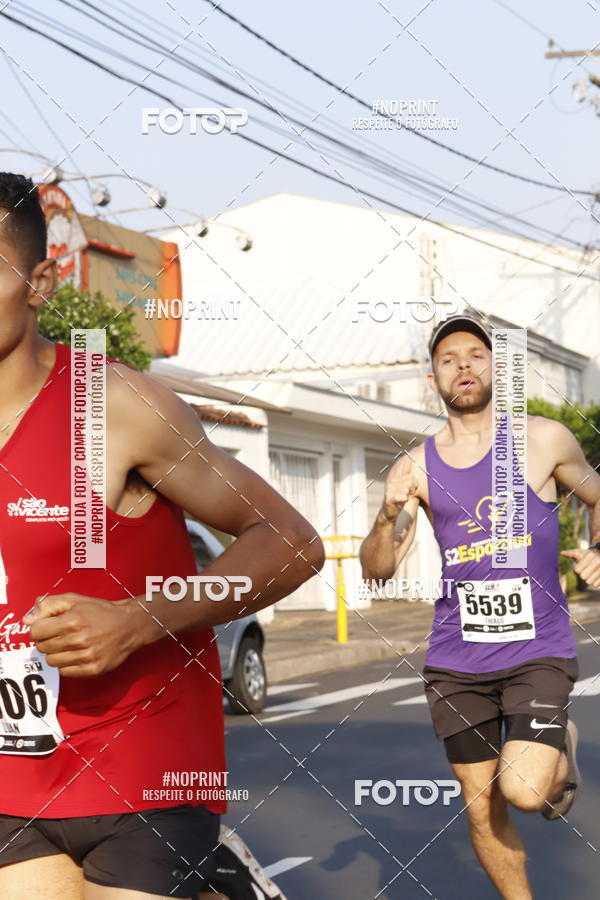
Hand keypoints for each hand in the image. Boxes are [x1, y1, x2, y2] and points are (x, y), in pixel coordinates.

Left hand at [22, 593, 136, 676]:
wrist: (129, 625)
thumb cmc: (101, 611)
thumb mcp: (74, 600)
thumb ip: (48, 605)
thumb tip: (27, 619)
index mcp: (72, 620)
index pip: (36, 631)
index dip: (39, 628)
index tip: (48, 626)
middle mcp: (78, 640)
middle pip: (42, 647)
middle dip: (47, 640)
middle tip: (60, 635)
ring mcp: (86, 656)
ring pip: (51, 661)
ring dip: (56, 653)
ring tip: (68, 644)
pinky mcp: (92, 669)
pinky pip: (64, 672)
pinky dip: (66, 664)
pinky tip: (76, 654)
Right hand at [382, 455, 417, 520]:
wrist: (390, 512)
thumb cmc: (400, 498)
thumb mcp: (404, 484)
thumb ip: (406, 472)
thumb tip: (408, 458)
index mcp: (395, 478)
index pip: (410, 476)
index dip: (415, 484)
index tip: (413, 489)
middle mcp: (391, 483)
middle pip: (410, 482)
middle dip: (413, 490)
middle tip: (409, 495)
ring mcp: (389, 491)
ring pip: (407, 489)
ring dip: (409, 496)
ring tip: (406, 498)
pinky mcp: (388, 499)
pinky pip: (401, 496)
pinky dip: (404, 499)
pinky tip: (403, 500)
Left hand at [560, 548, 599, 588]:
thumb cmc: (588, 555)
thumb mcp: (580, 553)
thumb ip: (570, 553)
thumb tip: (561, 553)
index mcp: (590, 556)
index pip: (577, 570)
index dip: (577, 569)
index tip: (580, 566)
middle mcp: (598, 562)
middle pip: (582, 577)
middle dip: (582, 574)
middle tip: (585, 570)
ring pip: (589, 582)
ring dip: (588, 579)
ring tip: (591, 573)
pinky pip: (596, 585)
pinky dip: (594, 582)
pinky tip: (596, 576)